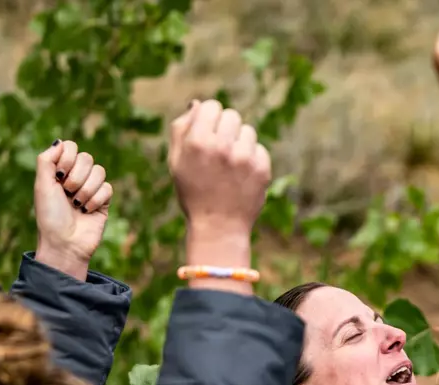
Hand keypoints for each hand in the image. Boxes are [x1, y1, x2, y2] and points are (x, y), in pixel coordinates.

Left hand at [34, 140, 113, 280]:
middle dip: (76, 176)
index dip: (68, 158)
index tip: (59, 175)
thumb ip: (46, 159)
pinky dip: (96, 200)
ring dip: (86, 189)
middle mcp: (75, 177)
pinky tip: (87, 211)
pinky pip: (107, 188)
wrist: (64, 243)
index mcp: (59, 171)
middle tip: (67, 192)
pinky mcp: (104, 202)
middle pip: (87, 157)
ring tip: (77, 204)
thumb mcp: (42, 185)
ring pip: (99, 171)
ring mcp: (90, 189)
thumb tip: (60, 141)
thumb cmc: (50, 216)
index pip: (71, 147)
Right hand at [168, 99, 271, 256]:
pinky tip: (241, 175)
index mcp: (198, 141)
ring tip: (231, 164)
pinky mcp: (262, 168)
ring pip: (247, 130)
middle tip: (220, 150)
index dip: (209, 118)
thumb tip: (197, 104)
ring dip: (240, 142)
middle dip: (225, 128)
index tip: (208, 132)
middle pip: (231, 115)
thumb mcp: (176, 161)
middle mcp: (222, 146)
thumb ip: (181, 128)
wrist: (219, 227)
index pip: (211, 106)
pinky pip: (259, 148)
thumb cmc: (193, 192)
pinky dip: (252, 158)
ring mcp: (244, 157)